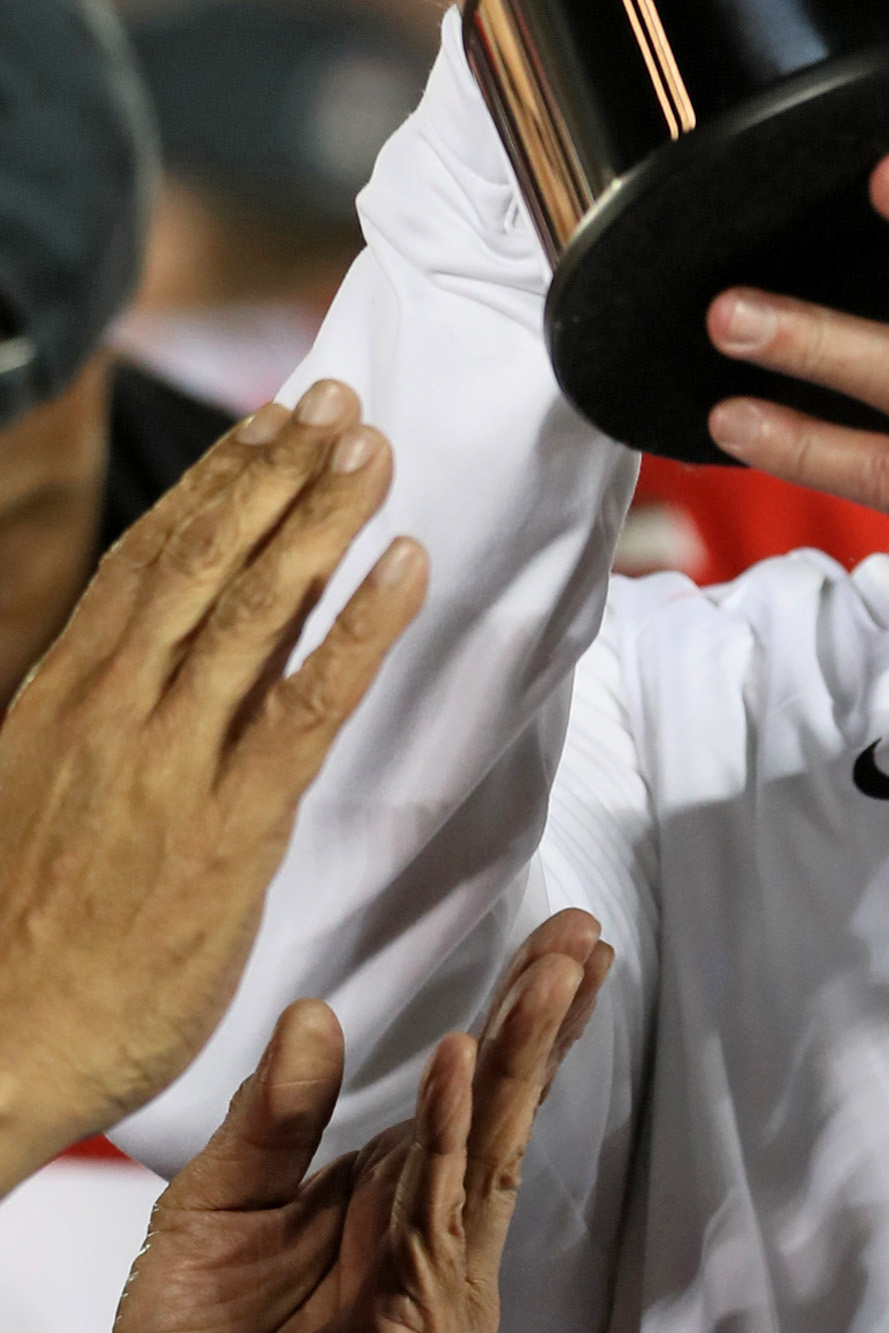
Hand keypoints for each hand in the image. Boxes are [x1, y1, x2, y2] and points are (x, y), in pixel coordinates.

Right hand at [0, 384, 423, 1190]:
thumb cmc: (20, 933)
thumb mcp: (32, 789)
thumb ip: (92, 716)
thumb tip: (148, 655)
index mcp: (63, 693)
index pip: (148, 555)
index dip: (218, 478)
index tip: (271, 416)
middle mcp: (113, 708)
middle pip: (205, 557)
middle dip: (278, 470)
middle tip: (340, 399)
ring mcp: (171, 762)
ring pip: (255, 608)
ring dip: (321, 519)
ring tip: (375, 451)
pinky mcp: (228, 826)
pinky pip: (306, 705)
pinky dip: (360, 627)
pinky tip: (406, 568)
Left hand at [108, 911, 610, 1332]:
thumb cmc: (198, 1331)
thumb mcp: (218, 1198)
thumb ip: (274, 1115)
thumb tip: (313, 1013)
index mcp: (403, 1183)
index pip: (481, 1086)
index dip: (525, 1014)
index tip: (567, 937)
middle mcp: (436, 1226)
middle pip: (506, 1109)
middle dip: (546, 1020)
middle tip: (581, 934)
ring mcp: (435, 1282)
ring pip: (489, 1154)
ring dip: (516, 1059)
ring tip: (542, 978)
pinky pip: (436, 1220)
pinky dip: (451, 1137)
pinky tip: (457, 1066)